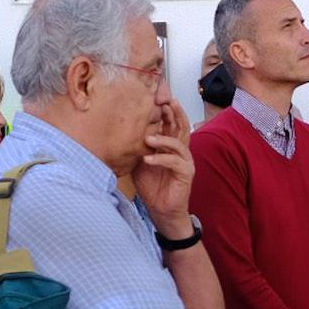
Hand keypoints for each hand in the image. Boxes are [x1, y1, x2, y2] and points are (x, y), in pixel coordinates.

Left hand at [133, 99, 194, 231]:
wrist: (161, 210)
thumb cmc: (152, 186)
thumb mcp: (140, 162)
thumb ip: (138, 148)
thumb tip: (122, 133)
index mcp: (170, 146)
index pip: (171, 124)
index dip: (167, 111)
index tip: (158, 98)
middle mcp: (181, 151)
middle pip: (181, 127)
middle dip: (174, 114)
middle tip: (165, 103)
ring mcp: (185, 162)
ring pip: (179, 143)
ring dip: (164, 139)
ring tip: (148, 138)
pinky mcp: (186, 174)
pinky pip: (175, 162)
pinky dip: (161, 159)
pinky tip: (148, 159)